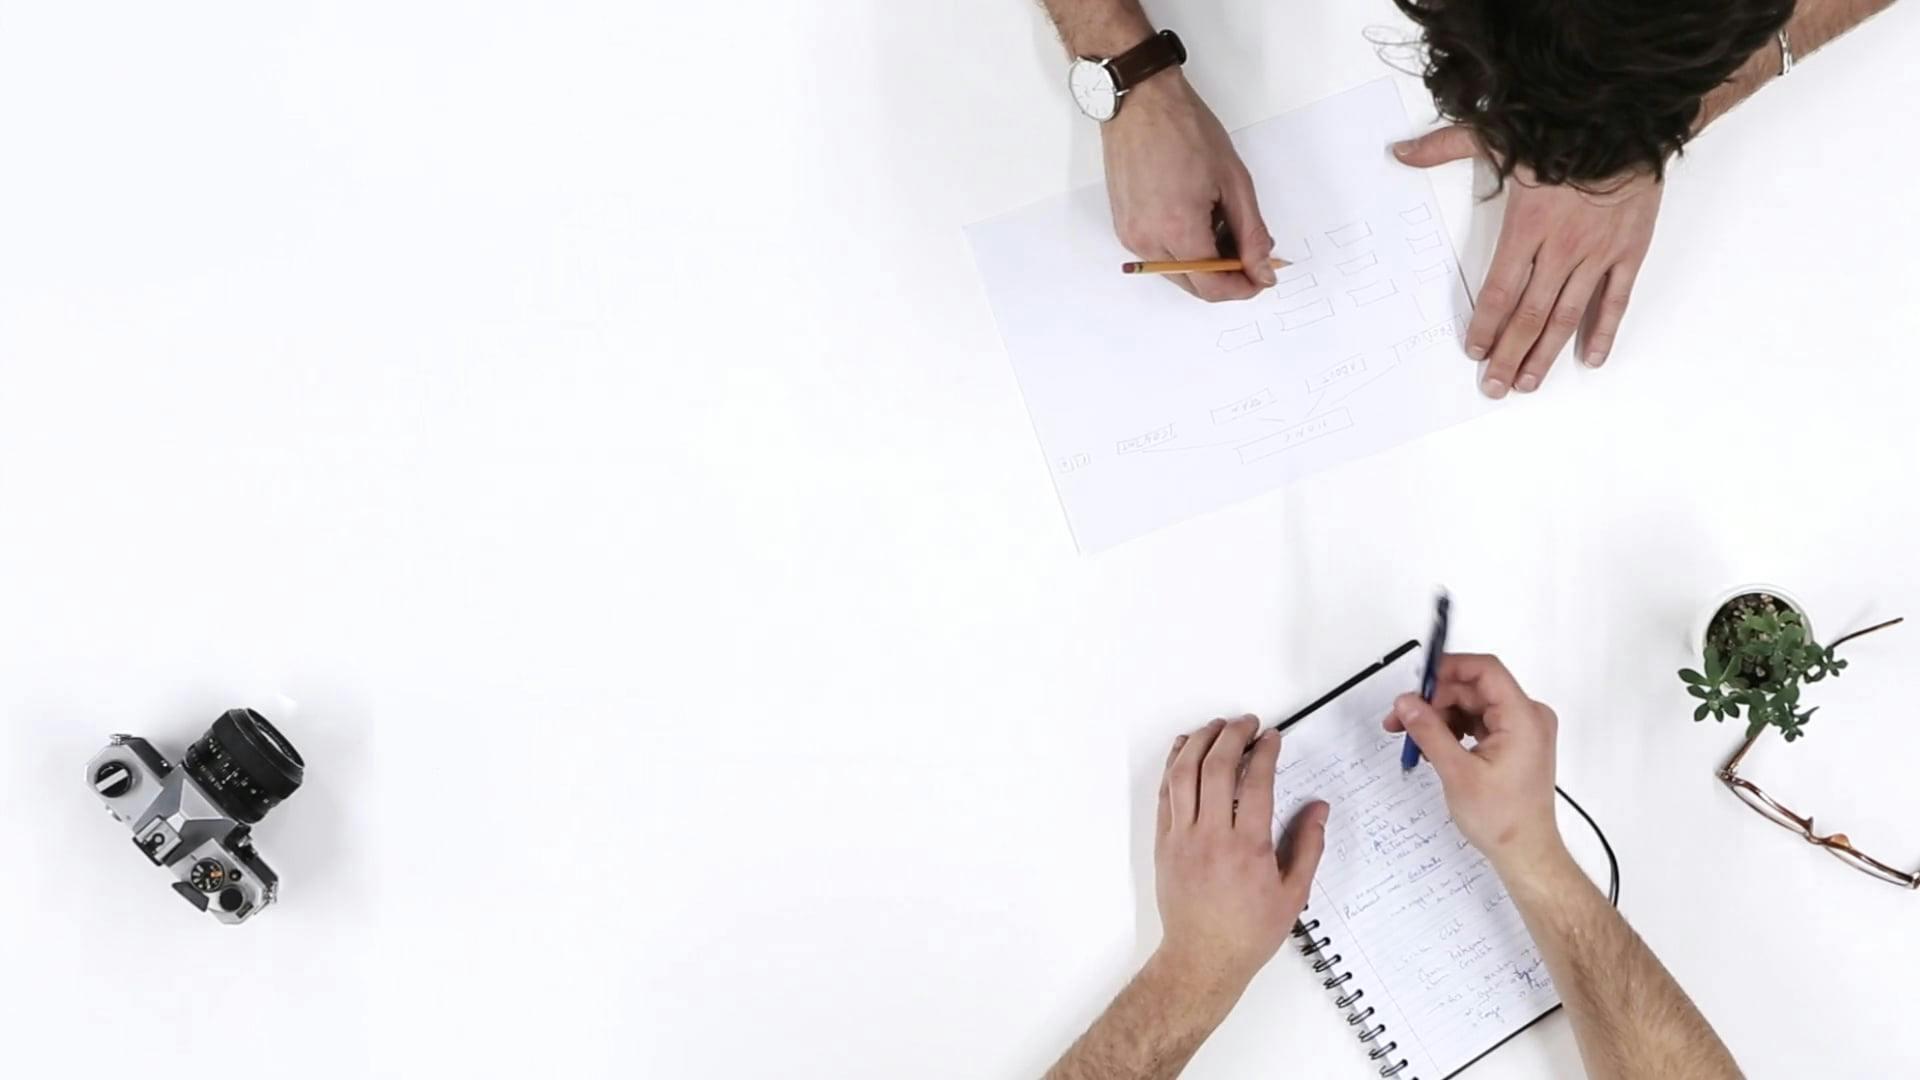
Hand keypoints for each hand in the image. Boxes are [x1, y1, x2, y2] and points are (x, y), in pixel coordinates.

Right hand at [1104, 74, 1274, 301]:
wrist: (1140, 104)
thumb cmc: (1185, 131)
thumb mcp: (1235, 182)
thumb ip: (1251, 234)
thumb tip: (1262, 270)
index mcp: (1178, 230)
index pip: (1214, 287)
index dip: (1244, 288)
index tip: (1262, 275)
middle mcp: (1148, 242)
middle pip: (1195, 287)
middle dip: (1227, 278)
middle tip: (1251, 253)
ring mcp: (1131, 237)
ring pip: (1177, 274)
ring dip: (1206, 263)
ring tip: (1223, 225)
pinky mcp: (1124, 228)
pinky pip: (1159, 256)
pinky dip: (1184, 250)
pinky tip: (1198, 220)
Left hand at [1153, 715, 1327, 1003]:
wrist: (1202, 959)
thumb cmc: (1249, 932)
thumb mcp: (1294, 895)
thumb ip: (1309, 846)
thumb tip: (1319, 809)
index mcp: (1247, 847)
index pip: (1255, 782)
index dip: (1265, 751)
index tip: (1272, 737)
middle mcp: (1211, 836)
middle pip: (1216, 767)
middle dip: (1232, 735)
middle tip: (1247, 723)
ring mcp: (1182, 837)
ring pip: (1183, 773)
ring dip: (1199, 742)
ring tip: (1216, 727)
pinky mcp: (1163, 843)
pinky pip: (1165, 793)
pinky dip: (1173, 765)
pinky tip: (1184, 750)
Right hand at [1384, 655, 1563, 874]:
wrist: (1524, 851)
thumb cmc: (1504, 820)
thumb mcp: (1457, 772)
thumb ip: (1429, 731)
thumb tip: (1407, 703)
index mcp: (1524, 718)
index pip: (1485, 670)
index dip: (1448, 669)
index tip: (1418, 681)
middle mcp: (1528, 717)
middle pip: (1473, 688)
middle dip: (1435, 700)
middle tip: (1403, 717)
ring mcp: (1522, 729)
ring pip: (1472, 704)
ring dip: (1440, 716)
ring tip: (1416, 739)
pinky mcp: (1513, 741)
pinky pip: (1478, 720)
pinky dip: (1453, 729)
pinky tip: (1435, 746)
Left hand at [1394, 126, 1662, 396]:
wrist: (1631, 116)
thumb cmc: (1566, 126)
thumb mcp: (1498, 133)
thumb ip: (1446, 148)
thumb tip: (1400, 153)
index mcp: (1526, 226)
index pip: (1499, 290)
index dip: (1485, 324)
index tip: (1474, 351)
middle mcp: (1561, 248)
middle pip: (1529, 314)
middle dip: (1508, 353)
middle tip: (1495, 386)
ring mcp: (1597, 253)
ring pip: (1567, 316)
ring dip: (1546, 354)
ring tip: (1528, 383)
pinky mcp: (1629, 251)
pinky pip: (1615, 300)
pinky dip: (1603, 331)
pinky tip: (1589, 358)